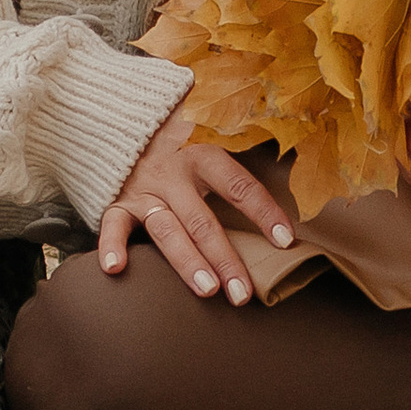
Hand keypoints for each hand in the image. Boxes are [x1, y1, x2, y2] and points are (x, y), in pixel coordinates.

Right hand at [100, 117, 296, 301]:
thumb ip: (247, 142)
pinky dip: (110, 245)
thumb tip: (300, 141)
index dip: (263, 212)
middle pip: (202, 220)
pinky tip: (116, 269)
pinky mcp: (117, 201)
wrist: (127, 117)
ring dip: (186, 261)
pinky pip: (112, 224)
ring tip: (207, 290)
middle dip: (224, 258)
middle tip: (243, 293)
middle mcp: (173, 172)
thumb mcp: (214, 132)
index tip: (286, 241)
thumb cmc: (185, 135)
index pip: (239, 185)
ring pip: (166, 229)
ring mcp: (144, 188)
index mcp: (203, 153)